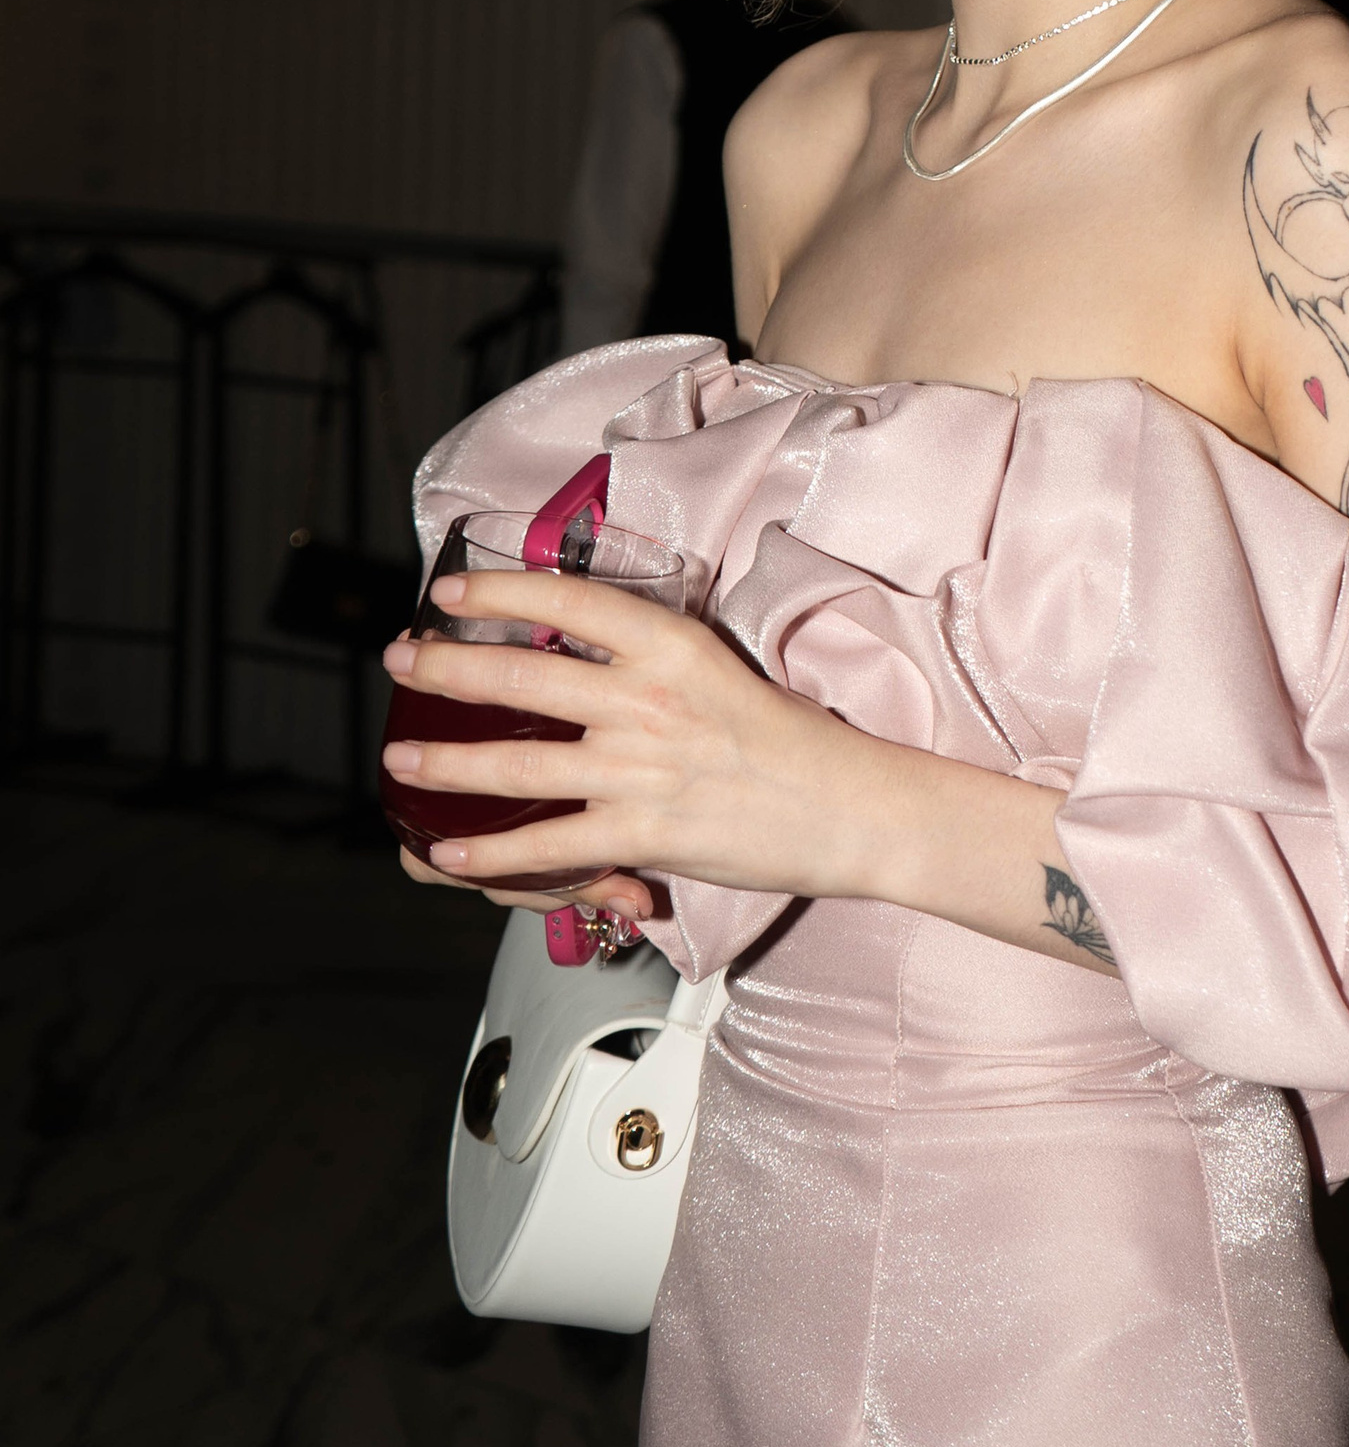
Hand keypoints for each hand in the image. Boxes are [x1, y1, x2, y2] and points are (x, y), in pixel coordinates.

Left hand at [381, 564, 885, 910]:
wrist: (849, 807)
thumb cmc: (789, 739)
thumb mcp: (718, 669)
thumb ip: (649, 662)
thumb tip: (578, 656)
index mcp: (671, 645)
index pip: (567, 603)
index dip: (498, 592)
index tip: (451, 593)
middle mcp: (646, 700)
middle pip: (521, 678)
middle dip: (447, 669)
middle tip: (404, 661)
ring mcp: (639, 770)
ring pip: (517, 766)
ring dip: (446, 763)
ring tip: (401, 760)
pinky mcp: (643, 834)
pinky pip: (548, 846)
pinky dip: (491, 854)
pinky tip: (449, 852)